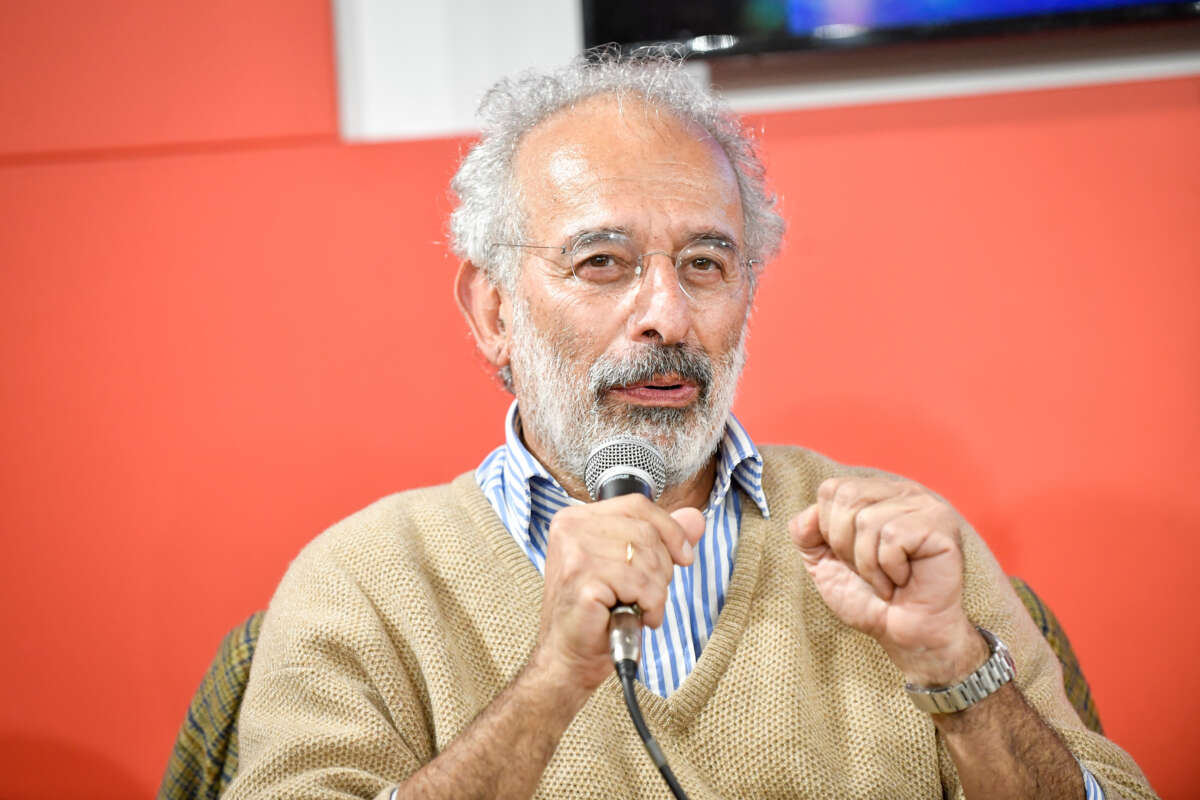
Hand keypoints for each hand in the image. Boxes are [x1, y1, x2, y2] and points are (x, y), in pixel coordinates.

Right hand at [534, 494, 704, 694]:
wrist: (569, 655)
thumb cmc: (596, 613)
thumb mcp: (631, 567)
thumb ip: (661, 539)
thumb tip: (695, 518)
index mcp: (578, 518)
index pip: (637, 505)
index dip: (669, 529)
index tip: (684, 556)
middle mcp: (571, 528)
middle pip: (645, 532)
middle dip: (661, 568)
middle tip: (648, 594)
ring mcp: (573, 552)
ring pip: (645, 559)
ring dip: (655, 591)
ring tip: (639, 607)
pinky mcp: (581, 579)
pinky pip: (639, 584)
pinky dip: (648, 605)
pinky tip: (635, 617)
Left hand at [788, 477, 985, 685]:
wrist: (904, 635)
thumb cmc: (868, 598)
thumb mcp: (822, 561)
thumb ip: (806, 532)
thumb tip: (808, 515)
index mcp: (877, 494)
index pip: (832, 489)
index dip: (829, 529)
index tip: (849, 558)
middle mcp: (903, 492)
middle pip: (848, 497)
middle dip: (845, 544)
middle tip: (866, 571)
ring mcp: (926, 506)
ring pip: (869, 520)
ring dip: (868, 563)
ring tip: (886, 579)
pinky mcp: (941, 527)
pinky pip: (893, 537)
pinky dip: (889, 568)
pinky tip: (902, 580)